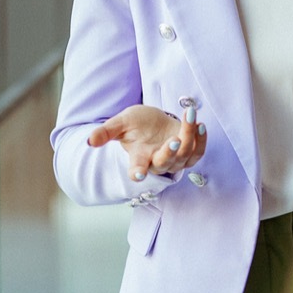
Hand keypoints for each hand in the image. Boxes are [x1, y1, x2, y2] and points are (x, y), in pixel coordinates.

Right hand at [87, 103, 207, 180]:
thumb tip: (90, 141)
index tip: (138, 176)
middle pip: (165, 163)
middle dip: (170, 153)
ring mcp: (175, 158)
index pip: (137, 169)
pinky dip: (201, 140)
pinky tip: (200, 125)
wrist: (154, 122)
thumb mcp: (120, 124)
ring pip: (184, 154)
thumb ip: (106, 132)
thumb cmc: (136, 125)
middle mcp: (157, 161)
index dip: (138, 173)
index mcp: (139, 158)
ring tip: (189, 116)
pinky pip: (198, 151)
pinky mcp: (189, 152)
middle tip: (174, 140)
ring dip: (189, 136)